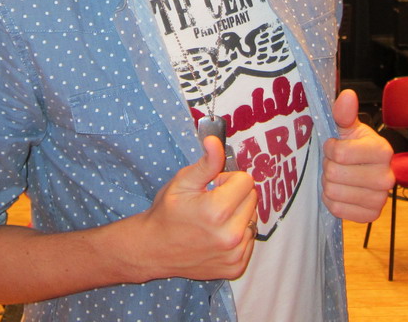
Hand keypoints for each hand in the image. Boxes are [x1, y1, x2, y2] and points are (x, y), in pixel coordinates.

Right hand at [136, 135, 257, 280]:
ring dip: (239, 216)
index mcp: (217, 211)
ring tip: (214, 221)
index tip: (212, 187)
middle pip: (252, 199)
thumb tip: (215, 141)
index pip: (246, 181)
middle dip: (235, 195)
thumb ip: (206, 162)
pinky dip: (238, 235)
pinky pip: (250, 240)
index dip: (228, 179)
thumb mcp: (183, 182)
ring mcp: (234, 254)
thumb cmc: (167, 212)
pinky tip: (217, 236)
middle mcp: (230, 236)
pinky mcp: (236, 268)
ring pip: (253, 219)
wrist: (154, 249)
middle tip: (212, 202)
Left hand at [321, 89, 393, 221]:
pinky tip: (340, 191)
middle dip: (328, 167)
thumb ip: (344, 113)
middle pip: (334, 174)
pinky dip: (332, 201)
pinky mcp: (371, 215)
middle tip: (336, 164)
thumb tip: (347, 95)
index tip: (334, 146)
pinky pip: (337, 210)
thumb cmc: (352, 146)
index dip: (330, 149)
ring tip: (338, 177)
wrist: (359, 170)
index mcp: (383, 150)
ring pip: (333, 192)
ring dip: (328, 184)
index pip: (339, 153)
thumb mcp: (347, 128)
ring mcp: (381, 199)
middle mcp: (387, 177)